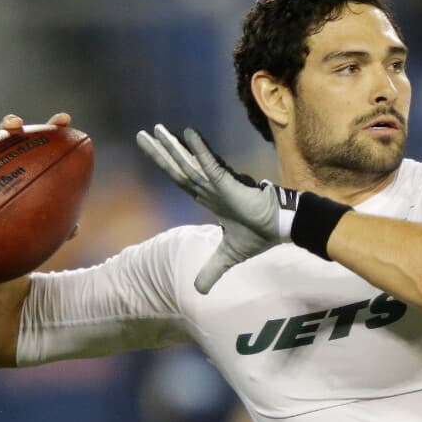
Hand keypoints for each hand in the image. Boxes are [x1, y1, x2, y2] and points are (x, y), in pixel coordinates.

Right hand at [0, 112, 79, 239]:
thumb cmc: (28, 223)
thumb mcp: (46, 226)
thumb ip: (60, 226)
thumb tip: (74, 231)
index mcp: (35, 158)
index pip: (48, 138)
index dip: (56, 126)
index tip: (64, 119)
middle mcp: (10, 152)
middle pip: (12, 130)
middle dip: (12, 123)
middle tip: (15, 125)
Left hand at [137, 124, 297, 293]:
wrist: (280, 228)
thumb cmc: (259, 234)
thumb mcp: (228, 256)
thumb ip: (212, 270)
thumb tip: (199, 291)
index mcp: (208, 197)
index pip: (180, 179)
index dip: (165, 165)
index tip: (152, 150)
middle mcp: (209, 187)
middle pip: (178, 167)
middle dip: (160, 152)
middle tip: (142, 135)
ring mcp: (217, 184)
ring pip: (188, 164)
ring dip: (172, 147)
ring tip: (155, 130)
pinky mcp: (228, 183)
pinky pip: (210, 164)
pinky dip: (199, 150)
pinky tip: (188, 133)